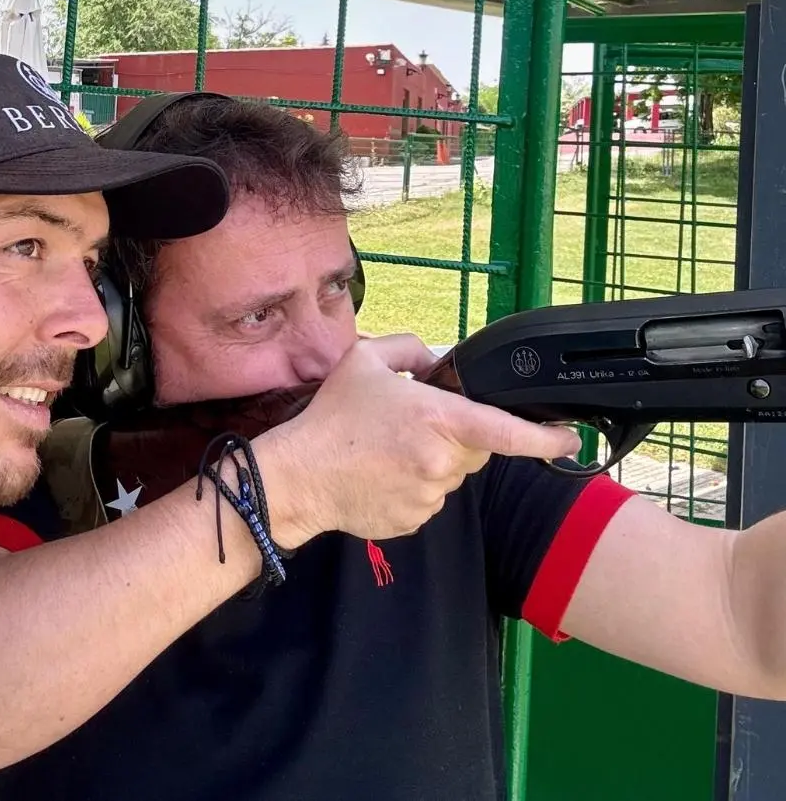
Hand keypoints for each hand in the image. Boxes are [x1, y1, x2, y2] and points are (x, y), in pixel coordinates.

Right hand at [255, 334, 580, 548]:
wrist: (299, 476)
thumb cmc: (331, 417)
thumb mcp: (365, 360)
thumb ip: (410, 349)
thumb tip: (437, 361)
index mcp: (437, 418)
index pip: (506, 431)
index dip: (545, 437)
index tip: (570, 439)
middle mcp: (440, 461)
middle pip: (475, 450)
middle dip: (456, 436)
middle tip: (412, 425)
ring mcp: (429, 495)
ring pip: (450, 476)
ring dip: (432, 462)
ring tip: (387, 450)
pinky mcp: (415, 520)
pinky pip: (430, 499)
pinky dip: (414, 486)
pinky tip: (381, 474)